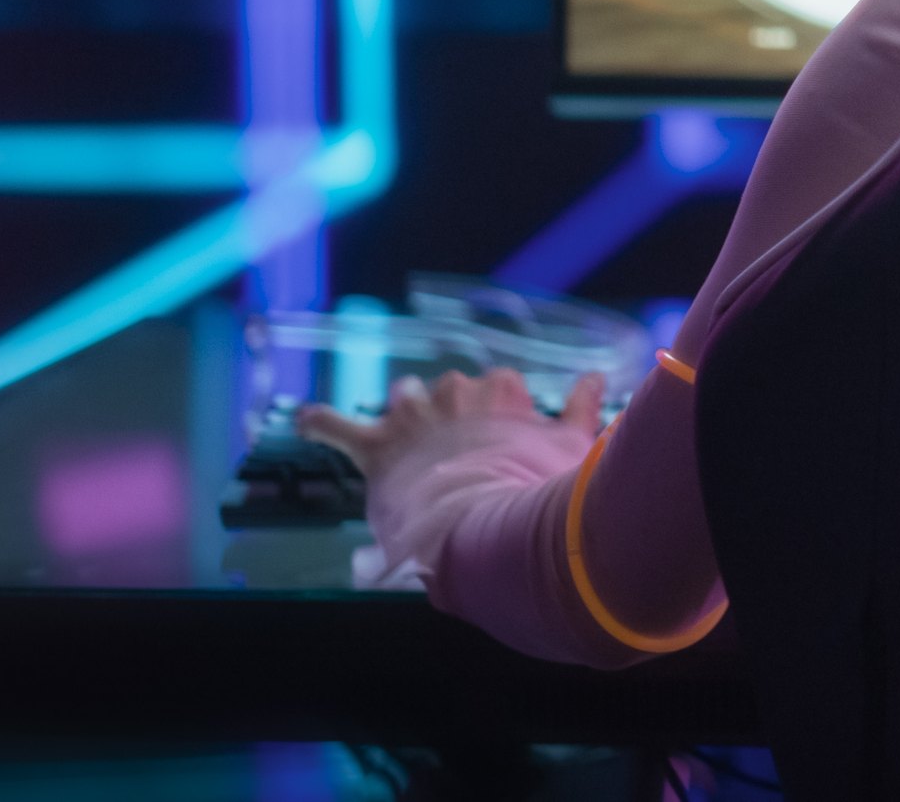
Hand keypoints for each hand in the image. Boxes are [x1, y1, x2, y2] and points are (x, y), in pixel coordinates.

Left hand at [297, 367, 607, 491]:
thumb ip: (582, 409)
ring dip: (405, 413)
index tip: (505, 435)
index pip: (498, 385)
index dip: (500, 411)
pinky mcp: (377, 446)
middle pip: (448, 388)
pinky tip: (304, 419)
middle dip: (450, 411)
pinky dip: (320, 422)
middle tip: (461, 452)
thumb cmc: (535, 488)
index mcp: (499, 392)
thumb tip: (595, 378)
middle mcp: (452, 393)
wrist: (487, 520)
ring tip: (409, 438)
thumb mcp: (571, 448)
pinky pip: (337, 424)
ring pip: (402, 397)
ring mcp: (412, 417)